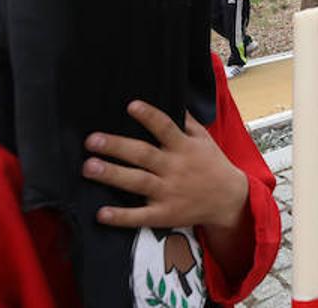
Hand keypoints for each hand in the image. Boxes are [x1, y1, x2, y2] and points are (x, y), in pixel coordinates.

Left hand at [83, 101, 248, 230]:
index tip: (131, 106)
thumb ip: (187, 122)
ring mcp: (169, 192)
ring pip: (137, 182)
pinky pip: (140, 216)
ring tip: (89, 167)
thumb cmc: (213, 165)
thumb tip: (173, 100)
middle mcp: (175, 168)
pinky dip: (121, 216)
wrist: (229, 199)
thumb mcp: (204, 139)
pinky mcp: (164, 214)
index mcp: (184, 147)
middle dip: (117, 147)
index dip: (149, 116)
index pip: (166, 127)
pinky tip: (102, 213)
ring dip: (112, 174)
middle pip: (143, 155)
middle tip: (92, 140)